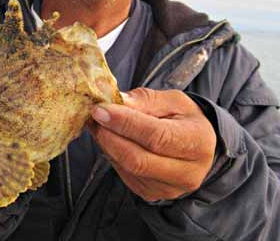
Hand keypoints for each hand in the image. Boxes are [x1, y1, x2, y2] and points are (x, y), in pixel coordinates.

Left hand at [87, 88, 215, 201]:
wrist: (195, 145)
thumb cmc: (183, 118)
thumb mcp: (172, 100)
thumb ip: (145, 100)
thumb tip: (117, 100)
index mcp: (197, 142)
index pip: (156, 136)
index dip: (125, 123)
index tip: (101, 109)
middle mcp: (187, 172)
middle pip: (138, 159)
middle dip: (109, 136)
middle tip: (94, 116)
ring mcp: (169, 188)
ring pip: (127, 168)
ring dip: (106, 144)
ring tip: (99, 123)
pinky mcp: (151, 194)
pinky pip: (123, 174)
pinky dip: (111, 154)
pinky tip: (109, 138)